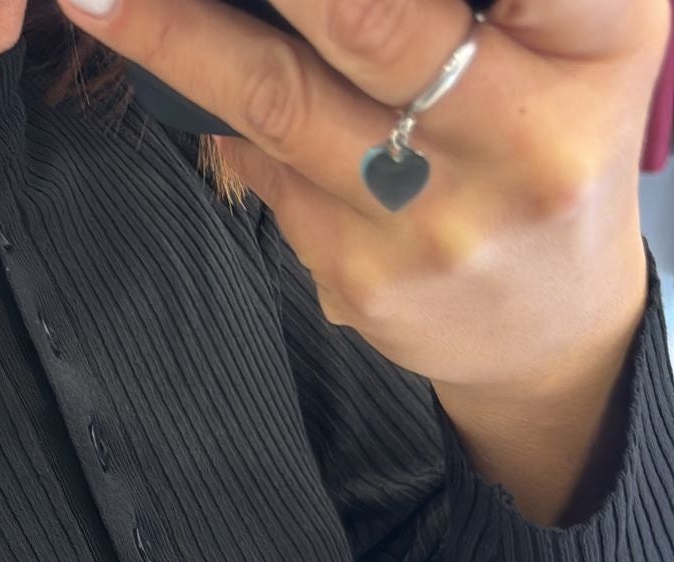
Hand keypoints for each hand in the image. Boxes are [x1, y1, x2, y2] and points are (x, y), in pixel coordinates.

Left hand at [56, 0, 666, 393]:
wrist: (550, 325)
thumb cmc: (551, 132)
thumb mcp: (575, 33)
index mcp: (596, 45)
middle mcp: (526, 138)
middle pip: (368, 18)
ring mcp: (436, 227)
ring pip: (282, 102)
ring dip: (176, 37)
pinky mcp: (366, 284)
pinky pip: (268, 174)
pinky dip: (217, 111)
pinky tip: (172, 70)